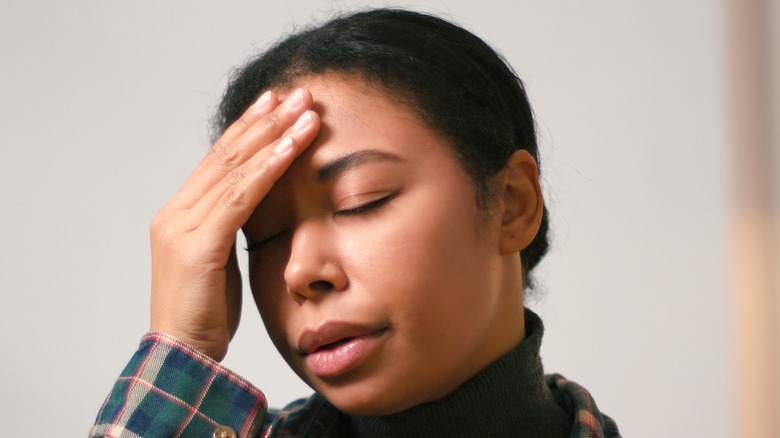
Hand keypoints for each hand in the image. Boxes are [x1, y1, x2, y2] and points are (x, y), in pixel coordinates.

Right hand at [149, 89, 319, 360]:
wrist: (182, 355)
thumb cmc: (205, 312)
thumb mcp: (219, 260)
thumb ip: (229, 227)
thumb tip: (255, 204)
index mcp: (181, 214)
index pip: (218, 160)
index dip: (248, 129)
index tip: (276, 104)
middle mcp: (177, 212)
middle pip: (226, 154)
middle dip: (264, 121)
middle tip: (296, 93)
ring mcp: (183, 226)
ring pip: (234, 169)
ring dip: (273, 136)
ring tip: (304, 111)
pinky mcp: (198, 245)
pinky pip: (239, 198)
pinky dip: (267, 170)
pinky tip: (292, 149)